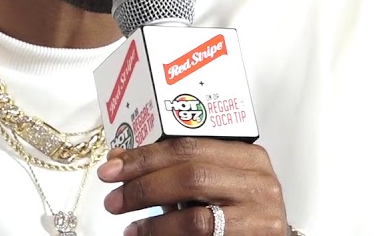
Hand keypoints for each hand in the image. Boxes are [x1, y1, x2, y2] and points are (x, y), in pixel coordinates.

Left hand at [97, 137, 289, 234]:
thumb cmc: (240, 210)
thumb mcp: (218, 181)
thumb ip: (180, 169)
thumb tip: (121, 162)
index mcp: (248, 156)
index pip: (189, 146)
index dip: (145, 155)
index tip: (113, 165)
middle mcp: (258, 182)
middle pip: (190, 175)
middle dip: (144, 186)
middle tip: (114, 198)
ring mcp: (260, 215)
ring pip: (195, 217)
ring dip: (153, 223)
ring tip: (129, 227)